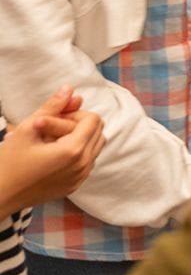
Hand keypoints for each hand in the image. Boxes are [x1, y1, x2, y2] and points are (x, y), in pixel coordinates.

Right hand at [0, 88, 104, 213]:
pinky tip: (54, 153)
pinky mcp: (75, 186)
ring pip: (96, 146)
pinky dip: (78, 152)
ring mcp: (80, 178)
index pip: (93, 119)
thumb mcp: (29, 129)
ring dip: (80, 138)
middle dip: (79, 124)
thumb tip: (69, 88)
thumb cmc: (9, 161)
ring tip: (53, 140)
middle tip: (52, 128)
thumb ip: (52, 106)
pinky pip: (88, 162)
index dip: (75, 114)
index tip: (54, 119)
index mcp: (74, 150)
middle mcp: (83, 166)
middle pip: (98, 131)